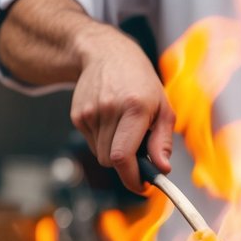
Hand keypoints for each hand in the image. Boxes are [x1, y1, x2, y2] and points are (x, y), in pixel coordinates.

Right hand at [70, 27, 174, 192]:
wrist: (106, 54)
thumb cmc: (140, 83)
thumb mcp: (163, 107)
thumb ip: (163, 142)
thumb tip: (163, 170)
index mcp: (134, 108)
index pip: (123, 157)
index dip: (131, 179)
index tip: (142, 186)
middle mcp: (109, 109)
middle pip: (112, 161)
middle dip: (127, 165)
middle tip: (138, 150)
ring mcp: (89, 112)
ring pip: (102, 155)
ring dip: (115, 152)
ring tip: (124, 128)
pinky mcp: (77, 115)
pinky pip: (92, 144)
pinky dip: (104, 141)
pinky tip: (110, 121)